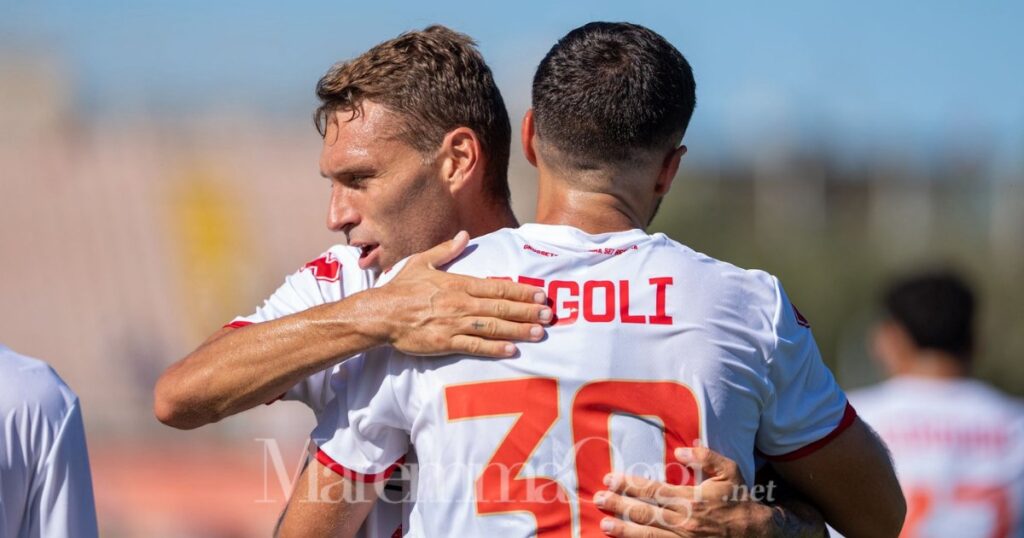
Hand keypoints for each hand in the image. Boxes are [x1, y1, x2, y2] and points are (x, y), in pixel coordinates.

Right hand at [360, 231, 551, 357]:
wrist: (380, 314)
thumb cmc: (401, 288)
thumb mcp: (422, 262)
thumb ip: (446, 250)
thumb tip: (464, 236)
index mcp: (458, 283)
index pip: (497, 286)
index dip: (521, 290)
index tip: (540, 294)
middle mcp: (461, 303)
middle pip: (501, 306)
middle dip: (528, 310)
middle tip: (550, 314)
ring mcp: (454, 324)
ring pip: (493, 326)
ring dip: (518, 329)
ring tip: (539, 332)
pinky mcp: (446, 342)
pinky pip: (475, 346)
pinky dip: (495, 348)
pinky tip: (512, 349)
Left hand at [594, 446, 782, 537]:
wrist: (759, 534)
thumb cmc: (741, 500)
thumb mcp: (730, 471)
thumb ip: (706, 457)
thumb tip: (681, 450)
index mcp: (692, 500)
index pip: (653, 490)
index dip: (629, 485)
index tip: (610, 479)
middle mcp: (685, 522)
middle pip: (644, 513)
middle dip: (618, 506)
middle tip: (598, 499)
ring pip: (648, 535)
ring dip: (624, 530)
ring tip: (604, 525)